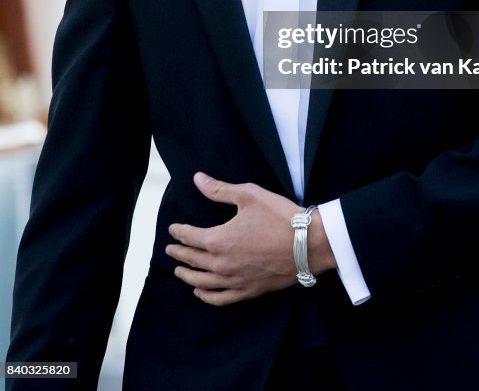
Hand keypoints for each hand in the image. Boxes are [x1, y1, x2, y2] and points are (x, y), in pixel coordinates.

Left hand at [166, 173, 335, 305]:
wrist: (308, 244)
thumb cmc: (279, 217)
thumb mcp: (249, 195)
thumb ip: (220, 189)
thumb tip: (198, 179)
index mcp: (218, 240)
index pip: (189, 237)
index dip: (178, 232)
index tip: (173, 229)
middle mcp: (221, 264)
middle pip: (192, 261)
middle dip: (179, 254)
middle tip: (170, 249)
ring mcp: (234, 281)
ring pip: (201, 282)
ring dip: (187, 276)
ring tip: (179, 272)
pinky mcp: (248, 291)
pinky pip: (219, 298)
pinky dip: (206, 296)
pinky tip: (201, 292)